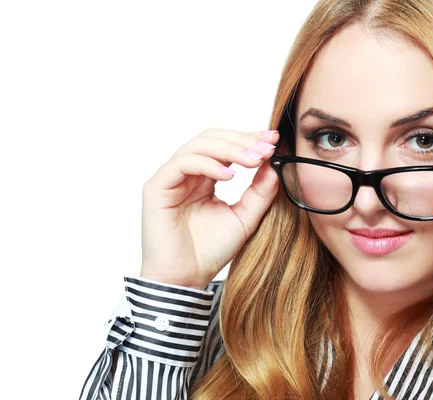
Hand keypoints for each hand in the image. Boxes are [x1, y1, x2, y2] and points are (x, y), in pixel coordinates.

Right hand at [140, 128, 279, 288]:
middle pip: (212, 139)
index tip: (274, 139)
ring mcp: (171, 178)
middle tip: (267, 147)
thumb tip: (274, 164)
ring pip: (198, 146)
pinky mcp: (157, 188)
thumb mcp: (245, 217)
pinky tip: (230, 176)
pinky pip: (182, 164)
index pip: (226, 146)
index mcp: (206, 177)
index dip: (249, 139)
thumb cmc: (211, 251)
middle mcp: (187, 173)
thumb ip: (260, 192)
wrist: (186, 279)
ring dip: (229, 149)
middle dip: (242, 140)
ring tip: (253, 160)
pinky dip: (208, 165)